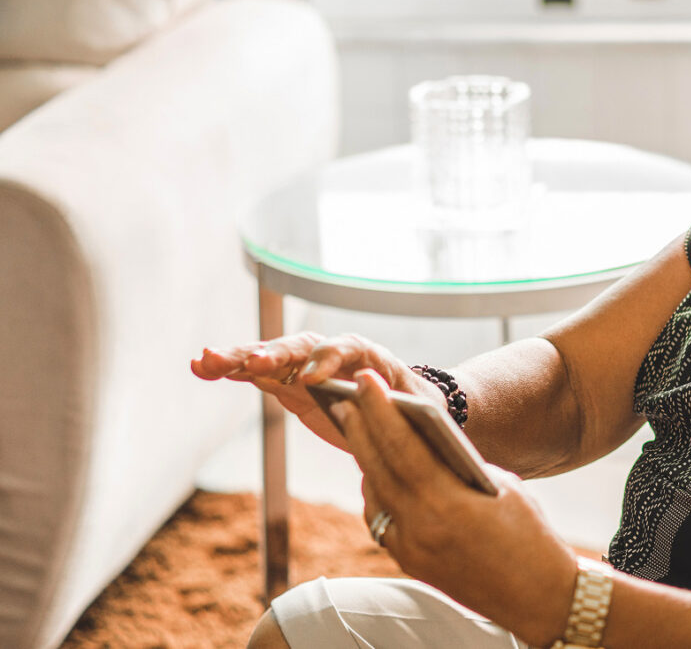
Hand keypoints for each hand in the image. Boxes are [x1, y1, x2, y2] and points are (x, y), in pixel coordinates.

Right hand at [190, 332, 441, 450]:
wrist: (400, 409)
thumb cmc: (411, 411)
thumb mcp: (415, 415)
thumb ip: (398, 415)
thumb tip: (393, 418)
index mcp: (369, 357)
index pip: (349, 347)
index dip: (330, 359)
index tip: (313, 378)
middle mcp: (333, 354)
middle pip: (302, 346)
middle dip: (277, 354)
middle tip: (254, 363)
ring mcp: (306, 366)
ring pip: (272, 356)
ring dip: (240, 357)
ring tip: (207, 361)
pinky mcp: (287, 382)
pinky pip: (257, 372)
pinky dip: (232, 369)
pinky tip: (201, 367)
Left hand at [338, 369, 577, 646]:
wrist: (538, 596)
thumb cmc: (531, 534)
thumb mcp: (502, 487)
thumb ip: (460, 465)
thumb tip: (427, 445)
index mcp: (449, 503)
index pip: (403, 447)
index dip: (381, 411)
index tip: (365, 383)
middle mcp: (421, 528)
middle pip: (378, 468)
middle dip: (361, 428)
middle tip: (346, 397)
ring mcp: (412, 550)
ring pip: (375, 494)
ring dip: (366, 459)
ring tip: (359, 427)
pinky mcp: (410, 563)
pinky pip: (382, 519)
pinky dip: (378, 491)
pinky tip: (378, 472)